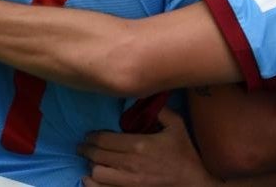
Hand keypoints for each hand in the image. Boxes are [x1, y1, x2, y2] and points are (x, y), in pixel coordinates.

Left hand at [81, 109, 219, 186]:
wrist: (192, 183)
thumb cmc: (185, 155)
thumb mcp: (178, 127)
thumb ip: (161, 111)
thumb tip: (145, 97)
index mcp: (139, 145)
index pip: (105, 139)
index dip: (92, 137)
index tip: (89, 135)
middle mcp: (130, 164)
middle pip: (97, 155)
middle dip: (86, 149)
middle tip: (82, 146)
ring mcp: (128, 182)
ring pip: (96, 173)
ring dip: (91, 166)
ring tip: (91, 161)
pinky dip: (92, 184)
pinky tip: (89, 179)